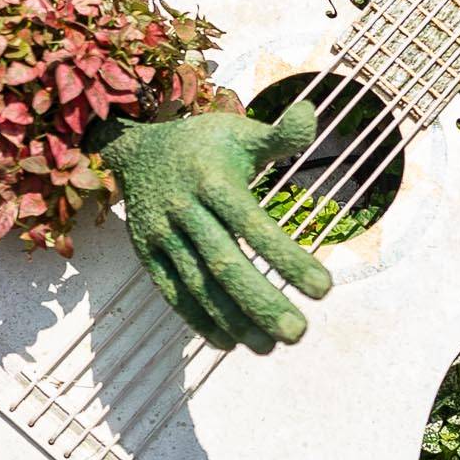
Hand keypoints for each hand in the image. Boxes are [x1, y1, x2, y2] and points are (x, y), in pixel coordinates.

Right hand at [96, 106, 333, 351]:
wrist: (134, 149)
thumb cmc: (202, 144)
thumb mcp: (238, 132)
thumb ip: (278, 135)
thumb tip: (314, 113)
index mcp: (212, 179)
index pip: (253, 224)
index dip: (287, 257)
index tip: (324, 289)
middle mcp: (184, 209)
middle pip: (224, 263)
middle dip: (262, 301)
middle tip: (299, 334)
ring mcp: (162, 235)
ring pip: (198, 284)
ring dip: (234, 319)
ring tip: (270, 346)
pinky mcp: (146, 254)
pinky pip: (171, 293)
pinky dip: (198, 320)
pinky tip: (230, 341)